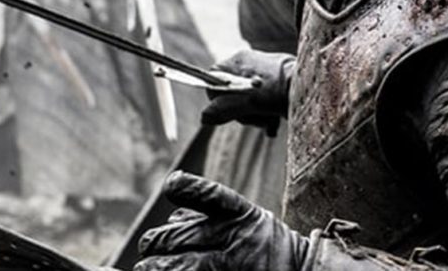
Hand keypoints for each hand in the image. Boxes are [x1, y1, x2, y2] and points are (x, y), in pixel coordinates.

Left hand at [135, 171, 308, 270]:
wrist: (297, 269)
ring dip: (152, 267)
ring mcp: (228, 264)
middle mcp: (232, 236)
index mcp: (238, 212)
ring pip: (170, 266)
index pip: (208, 194)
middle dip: (152, 244)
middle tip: (151, 250)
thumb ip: (210, 214)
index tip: (171, 185)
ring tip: (150, 267)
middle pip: (171, 237)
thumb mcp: (247, 217)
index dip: (184, 187)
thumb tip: (173, 218)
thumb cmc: (263, 243)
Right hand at [201, 50, 292, 135]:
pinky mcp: (277, 86)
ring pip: (247, 101)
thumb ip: (223, 110)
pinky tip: (273, 124)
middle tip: (255, 115)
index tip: (230, 110)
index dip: (217, 98)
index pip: (213, 79)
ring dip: (256, 115)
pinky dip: (266, 115)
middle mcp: (250, 64)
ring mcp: (264, 74)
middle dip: (241, 110)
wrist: (316, 88)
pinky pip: (262, 103)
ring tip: (269, 118)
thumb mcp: (248, 103)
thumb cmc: (280, 92)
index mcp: (239, 61)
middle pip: (230, 93)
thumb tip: (205, 118)